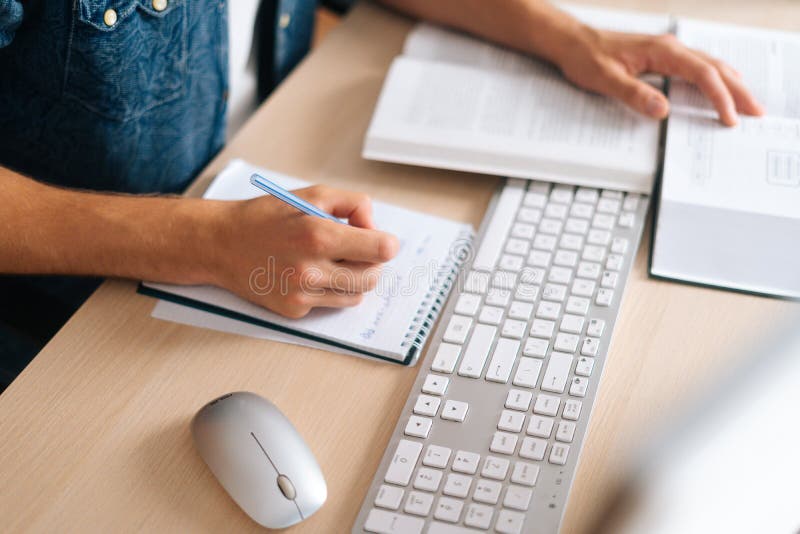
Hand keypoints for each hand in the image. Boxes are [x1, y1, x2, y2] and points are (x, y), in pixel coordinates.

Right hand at [207, 185, 398, 317]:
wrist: (222, 244)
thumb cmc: (267, 216)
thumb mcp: (313, 194)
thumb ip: (353, 205)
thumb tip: (374, 227)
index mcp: (319, 235)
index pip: (381, 250)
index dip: (384, 243)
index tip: (377, 240)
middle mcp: (311, 270)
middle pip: (372, 277)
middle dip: (370, 263)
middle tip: (355, 250)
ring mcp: (302, 294)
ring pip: (355, 295)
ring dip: (353, 279)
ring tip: (333, 261)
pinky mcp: (294, 310)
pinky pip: (329, 304)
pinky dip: (328, 290)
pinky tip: (307, 274)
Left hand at [555, 26, 763, 125]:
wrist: (572, 42)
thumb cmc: (585, 58)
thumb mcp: (606, 79)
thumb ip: (634, 94)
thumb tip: (662, 110)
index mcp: (661, 51)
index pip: (701, 74)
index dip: (719, 96)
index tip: (728, 117)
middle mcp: (669, 48)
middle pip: (714, 67)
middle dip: (738, 90)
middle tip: (756, 112)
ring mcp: (666, 51)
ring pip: (709, 65)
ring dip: (730, 83)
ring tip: (747, 102)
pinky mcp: (660, 57)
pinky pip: (696, 66)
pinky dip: (714, 78)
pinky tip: (720, 86)